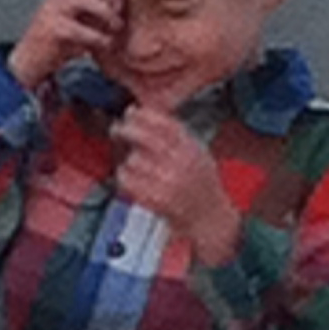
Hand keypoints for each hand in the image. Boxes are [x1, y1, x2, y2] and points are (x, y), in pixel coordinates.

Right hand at [7, 0, 123, 89]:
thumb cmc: (58, 39)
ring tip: (117, 28)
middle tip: (121, 16)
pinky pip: (81, 30)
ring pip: (87, 1)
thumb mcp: (76, 16)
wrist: (29, 60)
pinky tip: (106, 45)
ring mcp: (52, 9)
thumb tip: (123, 0)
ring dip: (107, 15)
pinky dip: (99, 38)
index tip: (122, 3)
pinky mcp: (52, 29)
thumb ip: (93, 4)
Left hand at [112, 106, 242, 263]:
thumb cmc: (202, 186)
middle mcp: (181, 163)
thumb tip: (147, 116)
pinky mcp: (156, 200)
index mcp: (192, 149)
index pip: (166, 124)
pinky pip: (129, 182)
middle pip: (147, 139)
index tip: (131, 112)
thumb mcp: (198, 153)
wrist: (210, 217)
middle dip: (127, 130)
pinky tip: (127, 178)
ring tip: (130, 162)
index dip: (145, 115)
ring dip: (127, 159)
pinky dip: (123, 178)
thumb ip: (177, 136)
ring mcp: (168, 182)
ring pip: (134, 160)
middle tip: (118, 129)